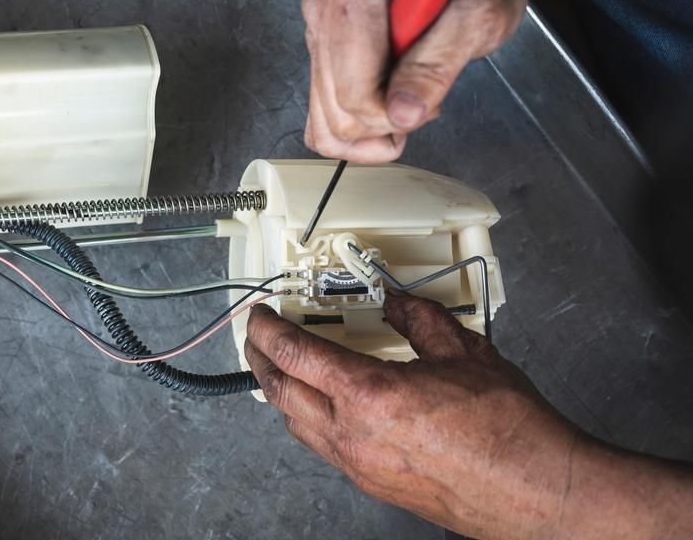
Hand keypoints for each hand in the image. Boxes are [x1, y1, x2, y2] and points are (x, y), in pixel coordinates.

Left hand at [244, 290, 581, 538]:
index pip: (293, 352)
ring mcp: (358, 464)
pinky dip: (308, 418)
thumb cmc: (509, 431)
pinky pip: (321, 445)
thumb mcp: (463, 352)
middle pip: (278, 390)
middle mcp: (352, 433)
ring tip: (286, 366)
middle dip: (258, 358)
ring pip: (294, 423)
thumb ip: (421, 320)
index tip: (261, 314)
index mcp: (368, 393)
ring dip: (281, 390)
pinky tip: (325, 404)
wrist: (537, 491)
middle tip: (258, 337)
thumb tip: (399, 304)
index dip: (266, 328)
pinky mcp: (372, 483)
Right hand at [301, 0, 528, 161]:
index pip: (355, 93)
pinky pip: (320, 120)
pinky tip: (386, 108)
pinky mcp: (319, 51)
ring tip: (409, 92)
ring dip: (373, 127)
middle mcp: (326, 8)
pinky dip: (355, 130)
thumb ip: (437, 65)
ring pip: (326, 123)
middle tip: (424, 89)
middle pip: (338, 113)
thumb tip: (401, 114)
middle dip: (386, 119)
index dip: (396, 114)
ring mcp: (318, 31)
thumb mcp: (479, 17)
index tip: (430, 99)